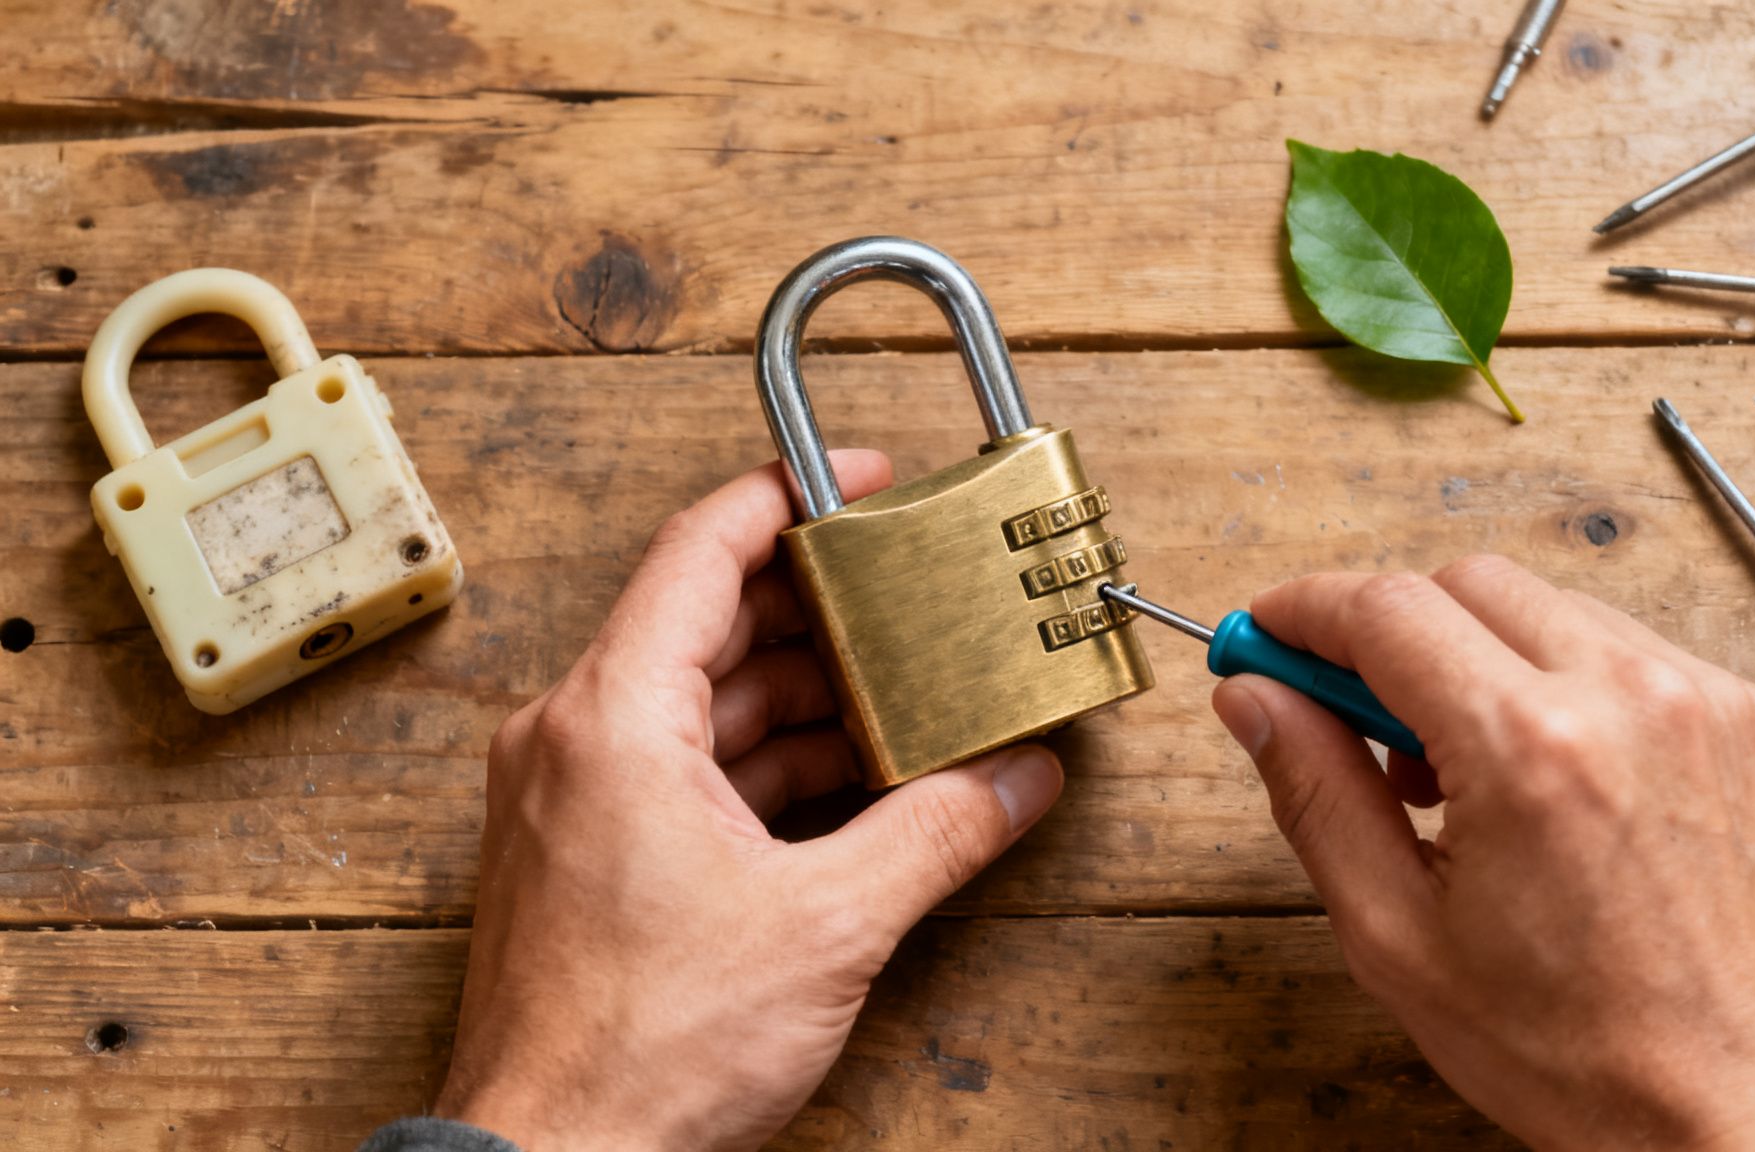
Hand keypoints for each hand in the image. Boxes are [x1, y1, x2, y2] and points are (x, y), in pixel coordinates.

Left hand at [434, 451, 1063, 1151]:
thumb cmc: (642, 1050)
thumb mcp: (826, 925)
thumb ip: (936, 831)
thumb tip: (1017, 780)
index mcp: (614, 717)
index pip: (702, 548)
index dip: (789, 495)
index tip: (859, 476)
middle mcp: (575, 739)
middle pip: (710, 621)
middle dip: (821, 608)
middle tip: (911, 594)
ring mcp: (573, 798)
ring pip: (702, 701)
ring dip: (804, 695)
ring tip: (905, 696)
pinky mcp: (585, 854)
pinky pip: (684, 766)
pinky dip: (767, 762)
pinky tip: (854, 782)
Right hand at [1212, 555, 1754, 1151]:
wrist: (1735, 1109)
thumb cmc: (1574, 1048)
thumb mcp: (1395, 935)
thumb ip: (1315, 792)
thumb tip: (1255, 698)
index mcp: (1531, 750)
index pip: (1386, 610)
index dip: (1304, 610)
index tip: (1266, 632)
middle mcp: (1627, 696)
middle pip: (1463, 583)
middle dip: (1387, 631)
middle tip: (1349, 716)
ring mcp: (1700, 697)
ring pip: (1544, 604)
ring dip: (1475, 653)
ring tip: (1452, 768)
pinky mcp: (1744, 717)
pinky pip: (1620, 646)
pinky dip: (1558, 678)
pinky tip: (1536, 771)